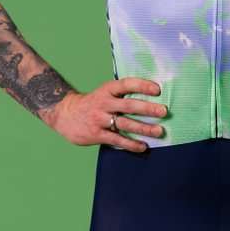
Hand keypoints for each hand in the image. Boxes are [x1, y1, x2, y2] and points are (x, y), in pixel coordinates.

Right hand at [47, 77, 167, 150]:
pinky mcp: (97, 134)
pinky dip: (131, 144)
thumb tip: (150, 96)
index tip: (158, 90)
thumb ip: (122, 94)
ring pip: (125, 124)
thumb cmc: (93, 103)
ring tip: (159, 131)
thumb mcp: (104, 92)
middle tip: (164, 111)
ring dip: (144, 128)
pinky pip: (117, 139)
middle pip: (129, 105)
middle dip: (148, 109)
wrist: (65, 114)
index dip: (142, 86)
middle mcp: (104, 103)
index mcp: (107, 89)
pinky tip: (143, 147)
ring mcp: (100, 119)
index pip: (127, 84)